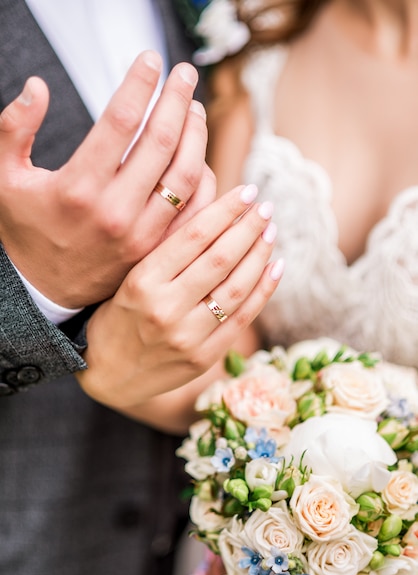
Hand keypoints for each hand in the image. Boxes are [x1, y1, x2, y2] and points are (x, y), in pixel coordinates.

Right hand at [0, 50, 209, 307]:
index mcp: (78, 188)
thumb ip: (14, 130)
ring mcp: (141, 235)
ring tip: (195, 109)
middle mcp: (115, 212)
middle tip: (184, 74)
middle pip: (161, 143)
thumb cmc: (28, 229)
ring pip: (185, 176)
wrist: (47, 289)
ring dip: (196, 136)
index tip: (150, 60)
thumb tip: (36, 87)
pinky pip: (194, 211)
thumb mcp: (5, 180)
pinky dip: (204, 180)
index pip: (120, 121)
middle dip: (177, 100)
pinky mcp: (156, 250)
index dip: (139, 84)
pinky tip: (199, 155)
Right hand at [75, 185, 283, 432]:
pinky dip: (263, 291)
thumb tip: (216, 215)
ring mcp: (186, 336)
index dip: (226, 210)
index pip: (194, 236)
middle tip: (266, 207)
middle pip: (221, 258)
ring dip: (259, 255)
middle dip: (249, 227)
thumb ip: (167, 252)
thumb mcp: (129, 278)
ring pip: (236, 287)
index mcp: (142, 280)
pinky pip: (242, 319)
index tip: (247, 192)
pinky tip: (275, 267)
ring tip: (270, 232)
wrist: (106, 374)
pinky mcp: (203, 358)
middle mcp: (165, 307)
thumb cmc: (117, 316)